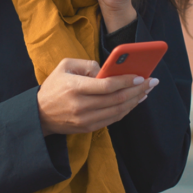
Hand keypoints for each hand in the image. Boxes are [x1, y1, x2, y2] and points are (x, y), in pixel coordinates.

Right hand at [37, 58, 157, 135]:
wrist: (39, 115)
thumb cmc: (54, 86)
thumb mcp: (65, 66)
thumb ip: (88, 64)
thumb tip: (109, 70)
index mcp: (75, 87)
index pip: (107, 85)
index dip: (126, 81)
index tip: (141, 75)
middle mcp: (81, 105)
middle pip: (117, 99)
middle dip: (138, 89)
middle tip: (152, 82)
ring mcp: (85, 119)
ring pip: (118, 111)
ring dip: (136, 100)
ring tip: (147, 90)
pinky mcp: (88, 128)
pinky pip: (113, 119)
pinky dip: (127, 110)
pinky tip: (135, 101)